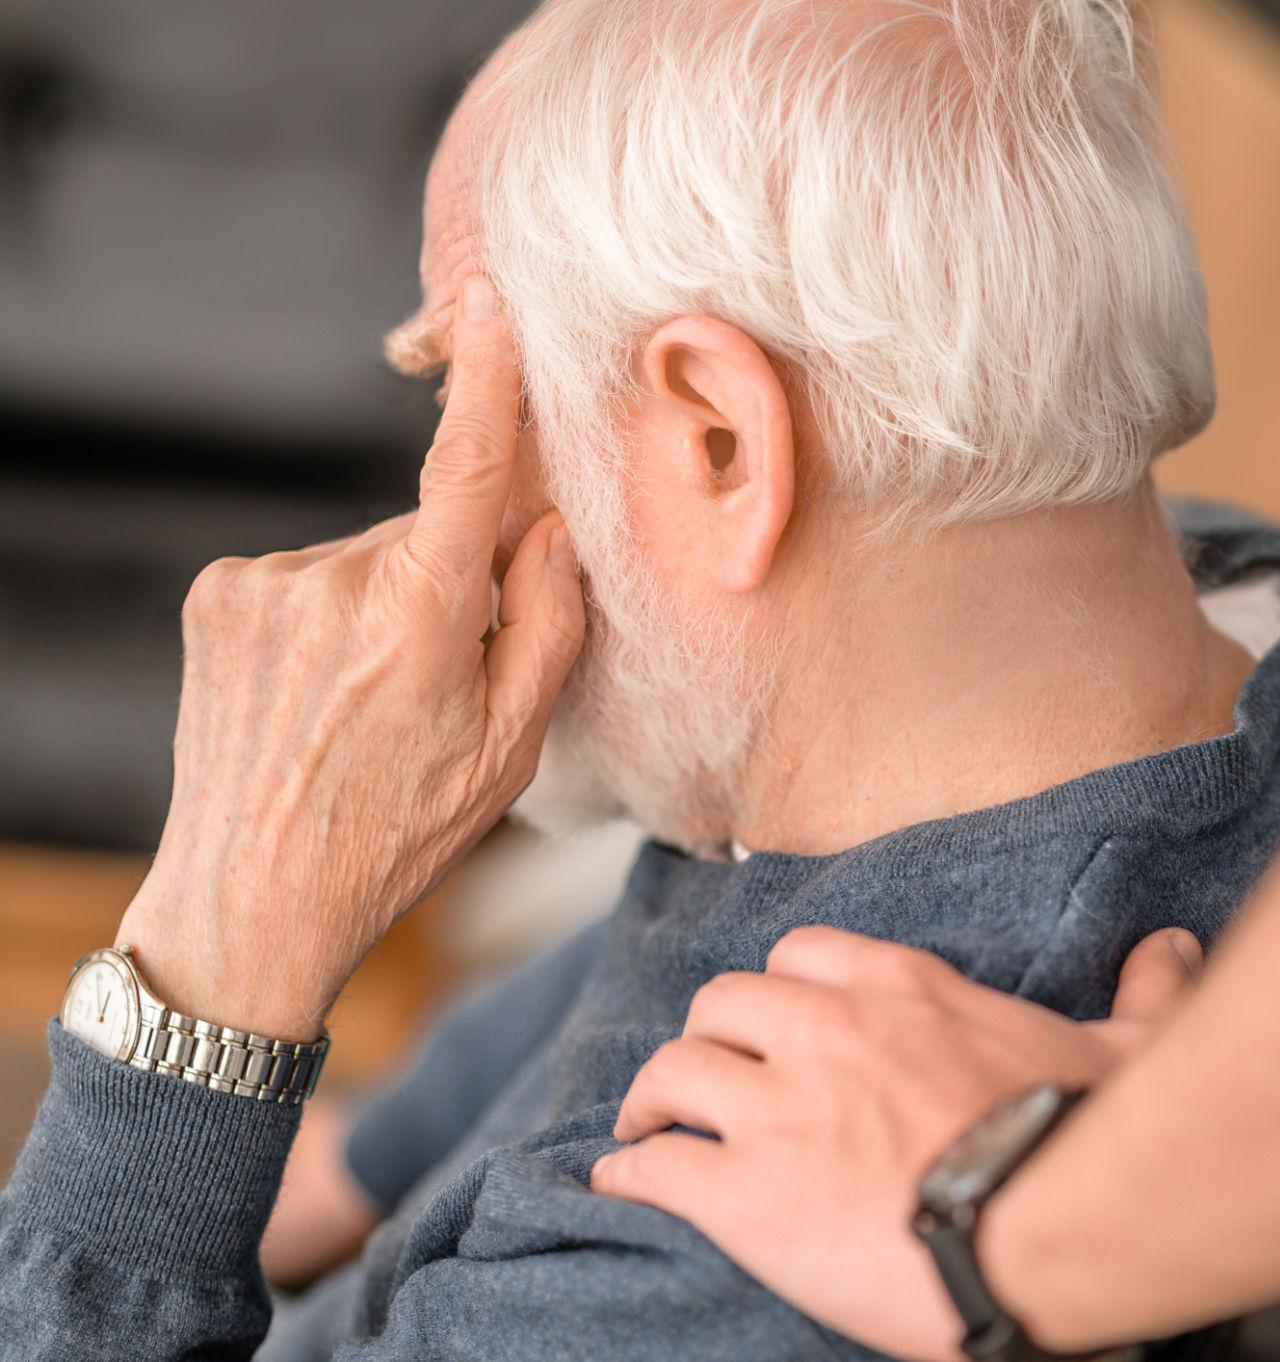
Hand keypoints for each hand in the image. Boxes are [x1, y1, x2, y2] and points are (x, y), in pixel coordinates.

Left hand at [117, 280, 584, 1041]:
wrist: (251, 898)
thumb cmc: (400, 832)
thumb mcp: (513, 748)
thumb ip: (548, 623)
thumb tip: (547, 527)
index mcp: (418, 618)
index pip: (466, 470)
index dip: (487, 381)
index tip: (489, 298)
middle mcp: (332, 582)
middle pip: (428, 533)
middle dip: (452, 578)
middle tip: (444, 680)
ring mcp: (262, 585)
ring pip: (366, 555)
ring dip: (386, 600)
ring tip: (370, 703)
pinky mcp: (217, 595)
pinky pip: (308, 575)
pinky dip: (329, 612)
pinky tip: (321, 690)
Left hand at [590, 923, 1203, 1361]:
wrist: (1047, 1228)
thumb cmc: (1085, 1137)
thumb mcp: (1125, 1049)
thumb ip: (1142, 992)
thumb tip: (1175, 949)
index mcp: (902, 989)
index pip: (802, 953)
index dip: (780, 988)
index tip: (778, 1019)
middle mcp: (827, 1029)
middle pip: (720, 1003)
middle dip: (710, 1039)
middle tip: (710, 1077)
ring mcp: (780, 1107)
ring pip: (672, 1071)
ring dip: (656, 1101)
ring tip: (649, 1126)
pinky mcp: (745, 1191)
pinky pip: (654, 1164)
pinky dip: (630, 1170)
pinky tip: (620, 1181)